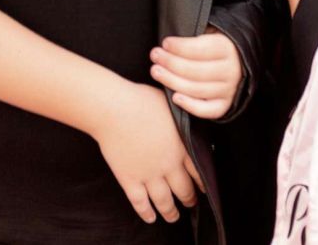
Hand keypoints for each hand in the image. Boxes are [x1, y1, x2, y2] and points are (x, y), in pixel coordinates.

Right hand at [91, 81, 202, 222]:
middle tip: (191, 204)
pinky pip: (140, 202)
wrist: (113, 108)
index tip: (204, 189)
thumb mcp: (171, 105)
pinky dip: (146, 212)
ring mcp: (148, 174)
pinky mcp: (129, 179)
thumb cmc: (140, 99)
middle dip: (189, 200)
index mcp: (181, 146)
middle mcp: (168, 165)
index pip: (198, 171)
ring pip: (164, 201)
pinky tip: (150, 218)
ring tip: (173, 217)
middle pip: (184, 190)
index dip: (202, 183)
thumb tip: (189, 116)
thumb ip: (182, 117)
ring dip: (171, 212)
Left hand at [150, 28, 242, 119]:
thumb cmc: (212, 45)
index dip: (180, 47)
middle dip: (171, 63)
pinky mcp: (224, 105)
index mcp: (227, 49)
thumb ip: (194, 36)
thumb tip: (170, 43)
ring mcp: (228, 90)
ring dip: (172, 81)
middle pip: (197, 71)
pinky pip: (208, 110)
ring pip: (198, 90)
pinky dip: (190, 106)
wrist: (234, 61)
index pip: (202, 49)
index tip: (165, 43)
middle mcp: (231, 71)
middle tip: (155, 56)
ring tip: (156, 71)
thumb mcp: (208, 32)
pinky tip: (174, 97)